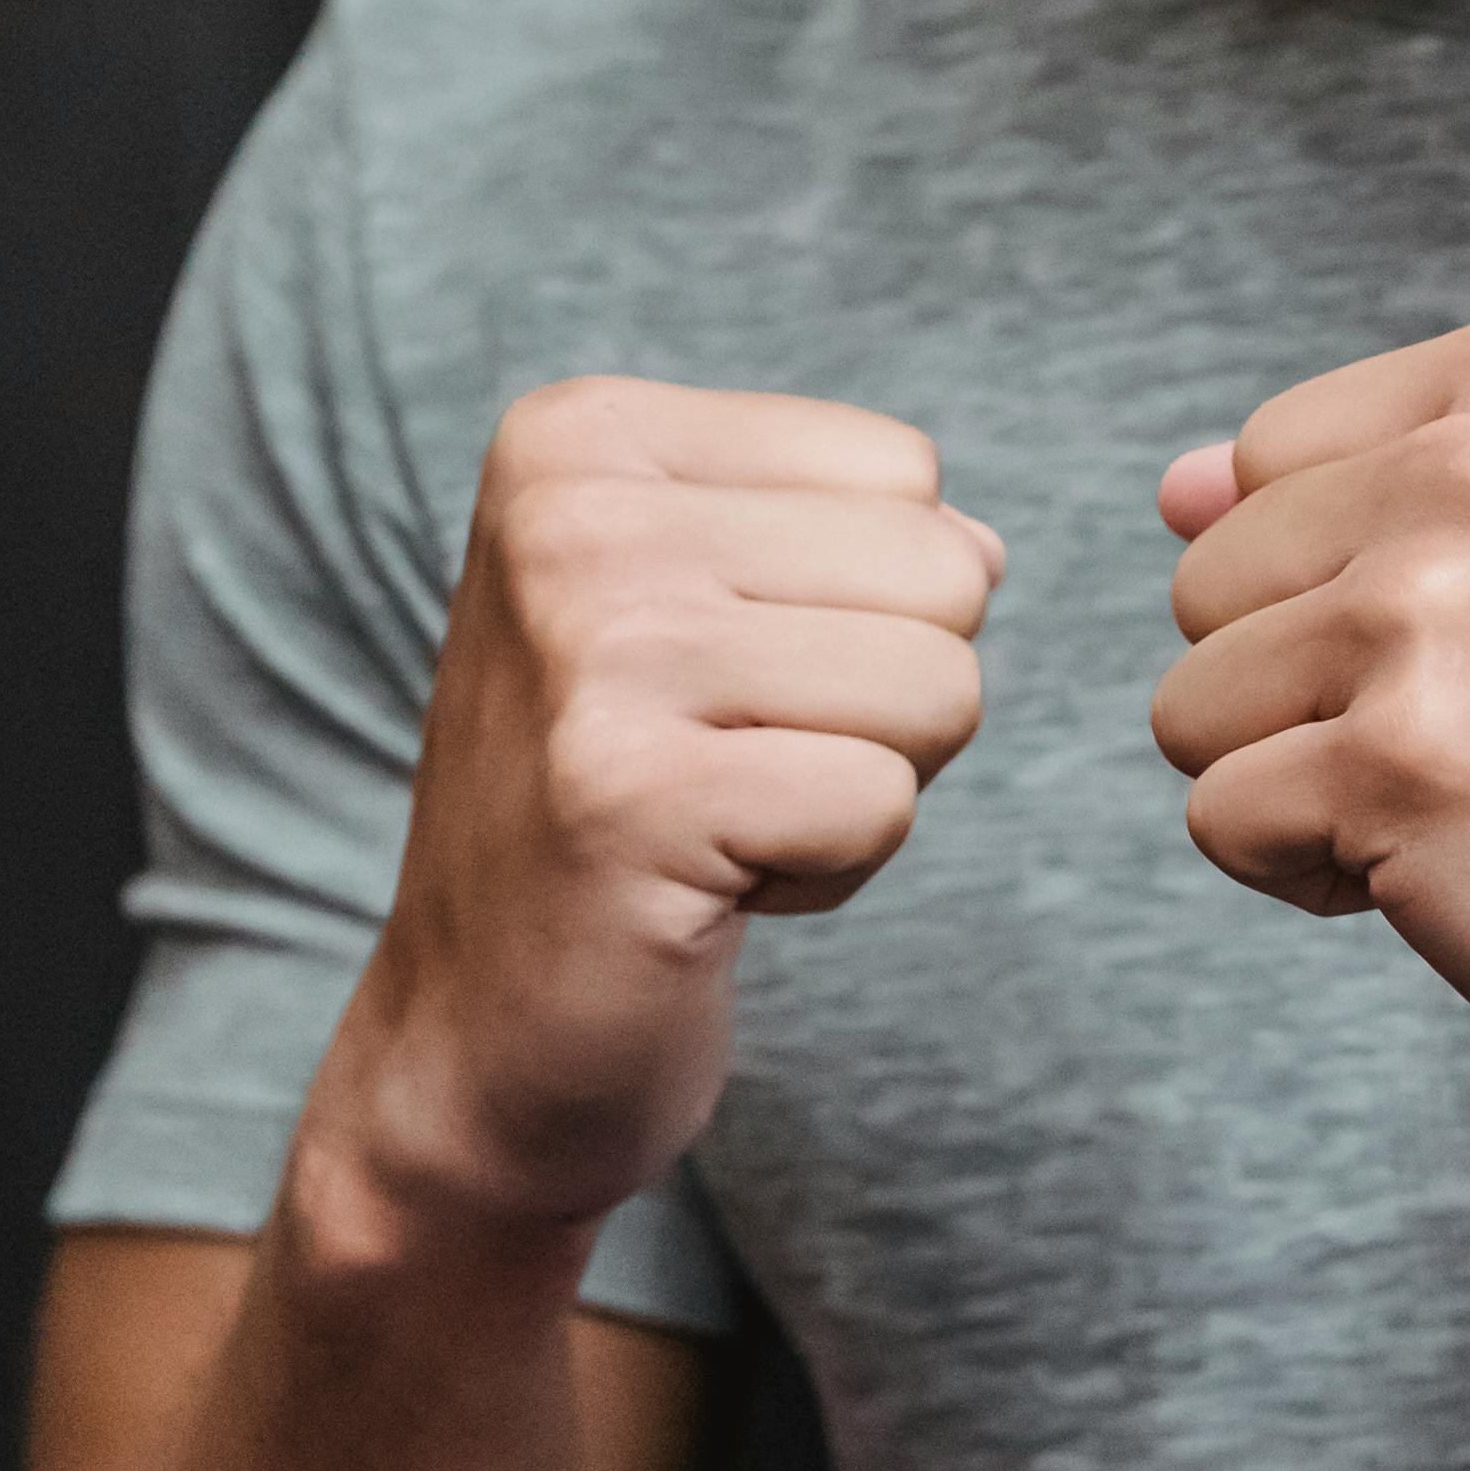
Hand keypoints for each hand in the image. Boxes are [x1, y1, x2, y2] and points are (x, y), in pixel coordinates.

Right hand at [322, 379, 999, 1241]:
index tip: (715, 685)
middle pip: (942, 570)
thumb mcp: (706, 613)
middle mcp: (570, 518)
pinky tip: (710, 885)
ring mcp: (595, 652)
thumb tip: (988, 547)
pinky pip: (886, 802)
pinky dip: (834, 870)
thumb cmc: (622, 806)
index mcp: (581, 438)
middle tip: (727, 764)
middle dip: (881, 698)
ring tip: (719, 819)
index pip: (903, 472)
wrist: (481, 1032)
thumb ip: (851, 542)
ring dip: (863, 786)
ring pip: (940, 685)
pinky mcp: (633, 796)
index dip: (857, 606)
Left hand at [1150, 314, 1469, 1141]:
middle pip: (1209, 585)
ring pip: (1193, 708)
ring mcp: (1434, 607)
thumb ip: (1399, 480)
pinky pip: (1222, 823)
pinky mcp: (1399, 764)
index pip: (1266, 465)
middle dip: (1313, 697)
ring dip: (1309, 793)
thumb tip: (1171, 486)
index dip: (1347, 592)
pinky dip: (1321, 883)